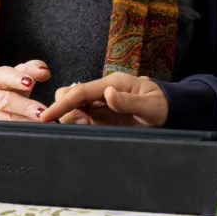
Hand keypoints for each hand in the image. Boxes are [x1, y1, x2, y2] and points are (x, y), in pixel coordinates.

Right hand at [0, 60, 49, 133]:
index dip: (16, 78)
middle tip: (42, 112)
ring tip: (41, 123)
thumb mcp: (14, 77)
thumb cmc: (1, 89)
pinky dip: (16, 133)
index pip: (2, 75)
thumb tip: (44, 71)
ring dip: (24, 122)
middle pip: (4, 101)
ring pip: (2, 120)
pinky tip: (29, 133)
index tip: (30, 83)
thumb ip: (31, 70)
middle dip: (25, 106)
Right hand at [39, 72, 167, 126]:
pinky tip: (85, 132)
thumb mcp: (151, 106)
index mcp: (113, 83)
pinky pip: (81, 118)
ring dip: (72, 119)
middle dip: (66, 111)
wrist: (171, 111)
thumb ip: (130, 101)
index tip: (45, 117)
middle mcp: (103, 92)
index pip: (80, 91)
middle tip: (85, 125)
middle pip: (70, 96)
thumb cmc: (163, 106)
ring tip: (89, 128)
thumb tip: (108, 93)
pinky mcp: (101, 116)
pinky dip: (77, 125)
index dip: (62, 104)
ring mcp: (101, 104)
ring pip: (73, 108)